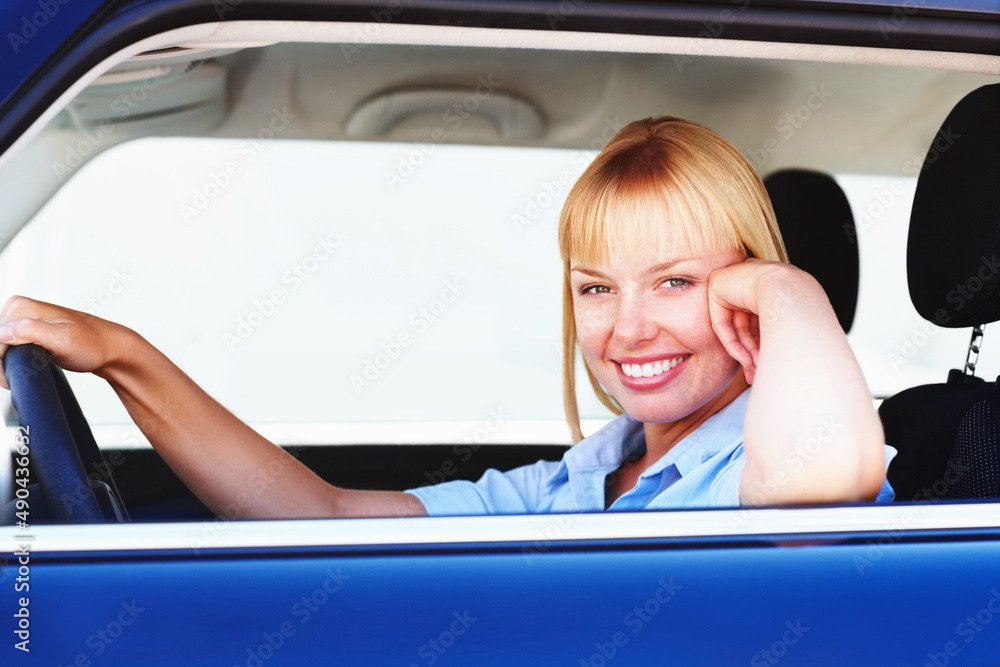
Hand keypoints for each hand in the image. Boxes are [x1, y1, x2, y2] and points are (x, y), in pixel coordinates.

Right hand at [0, 295, 129, 389]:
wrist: (109, 348)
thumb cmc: (92, 345)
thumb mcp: (63, 340)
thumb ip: (31, 331)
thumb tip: (3, 332)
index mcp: (22, 306)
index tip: (9, 379)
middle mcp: (19, 308)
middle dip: (1, 364)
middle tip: (16, 380)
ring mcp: (22, 317)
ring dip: (4, 363)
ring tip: (22, 374)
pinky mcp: (27, 328)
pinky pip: (6, 345)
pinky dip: (10, 359)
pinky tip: (23, 367)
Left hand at [706, 258, 804, 384]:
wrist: (789, 291)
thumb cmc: (799, 309)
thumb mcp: (787, 326)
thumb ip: (776, 338)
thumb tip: (771, 362)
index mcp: (771, 282)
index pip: (762, 318)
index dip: (763, 343)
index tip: (767, 364)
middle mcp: (753, 279)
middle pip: (747, 324)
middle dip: (752, 350)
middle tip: (758, 370)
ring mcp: (734, 280)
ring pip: (736, 325)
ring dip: (745, 350)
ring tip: (756, 368)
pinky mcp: (717, 285)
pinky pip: (721, 322)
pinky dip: (732, 343)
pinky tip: (745, 359)